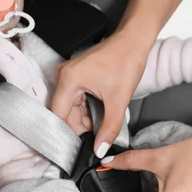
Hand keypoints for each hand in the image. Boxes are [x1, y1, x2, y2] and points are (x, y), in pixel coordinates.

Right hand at [51, 31, 149, 157]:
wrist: (133, 41)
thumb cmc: (126, 61)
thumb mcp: (119, 101)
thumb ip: (109, 129)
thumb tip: (99, 150)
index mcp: (69, 81)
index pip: (58, 117)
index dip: (65, 135)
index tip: (74, 150)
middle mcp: (63, 77)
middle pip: (64, 114)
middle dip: (80, 128)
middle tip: (97, 138)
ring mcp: (68, 77)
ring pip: (71, 109)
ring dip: (86, 119)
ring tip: (104, 118)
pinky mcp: (75, 78)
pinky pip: (76, 101)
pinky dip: (88, 110)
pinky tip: (101, 111)